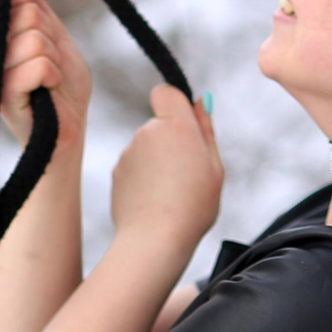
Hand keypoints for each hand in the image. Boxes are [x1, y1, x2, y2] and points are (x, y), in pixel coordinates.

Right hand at [0, 0, 91, 150]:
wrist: (68, 131)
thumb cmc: (62, 87)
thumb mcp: (56, 36)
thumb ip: (36, 5)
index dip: (30, 3)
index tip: (42, 25)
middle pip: (26, 12)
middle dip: (51, 35)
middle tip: (51, 61)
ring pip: (34, 38)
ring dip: (55, 58)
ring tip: (51, 78)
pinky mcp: (5, 97)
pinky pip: (39, 65)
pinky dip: (54, 75)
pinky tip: (49, 89)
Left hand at [110, 86, 221, 251]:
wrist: (155, 238)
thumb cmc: (193, 205)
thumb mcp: (214, 167)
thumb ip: (206, 130)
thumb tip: (201, 101)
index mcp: (175, 126)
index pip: (166, 92)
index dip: (175, 105)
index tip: (185, 126)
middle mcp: (147, 132)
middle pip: (159, 124)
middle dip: (171, 140)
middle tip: (187, 173)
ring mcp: (128, 152)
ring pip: (147, 147)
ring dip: (158, 161)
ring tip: (171, 193)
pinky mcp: (117, 171)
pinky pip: (135, 166)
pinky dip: (144, 177)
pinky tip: (155, 200)